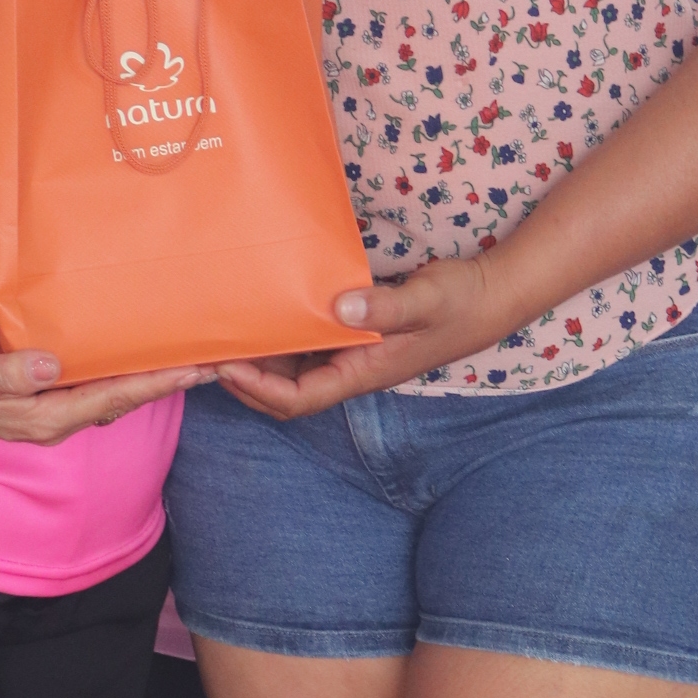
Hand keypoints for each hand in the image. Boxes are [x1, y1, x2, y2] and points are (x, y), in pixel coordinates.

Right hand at [0, 340, 211, 443]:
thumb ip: (13, 370)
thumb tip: (53, 365)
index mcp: (47, 418)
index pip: (115, 399)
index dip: (157, 384)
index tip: (195, 369)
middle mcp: (56, 420)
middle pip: (123, 401)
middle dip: (166, 383)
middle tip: (210, 363)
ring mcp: (48, 411)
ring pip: (111, 395)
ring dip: (147, 379)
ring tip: (184, 359)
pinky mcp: (40, 397)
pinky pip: (91, 386)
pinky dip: (118, 373)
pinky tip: (131, 355)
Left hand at [214, 255, 513, 418]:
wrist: (492, 298)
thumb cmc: (461, 302)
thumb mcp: (426, 299)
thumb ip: (386, 306)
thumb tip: (341, 307)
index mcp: (364, 372)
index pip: (300, 399)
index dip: (259, 390)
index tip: (227, 365)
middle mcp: (353, 370)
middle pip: (285, 391)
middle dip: (244, 378)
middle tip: (206, 350)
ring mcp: (353, 356)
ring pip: (294, 369)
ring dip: (259, 358)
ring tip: (223, 332)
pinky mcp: (356, 337)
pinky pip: (309, 346)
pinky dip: (281, 337)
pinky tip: (263, 312)